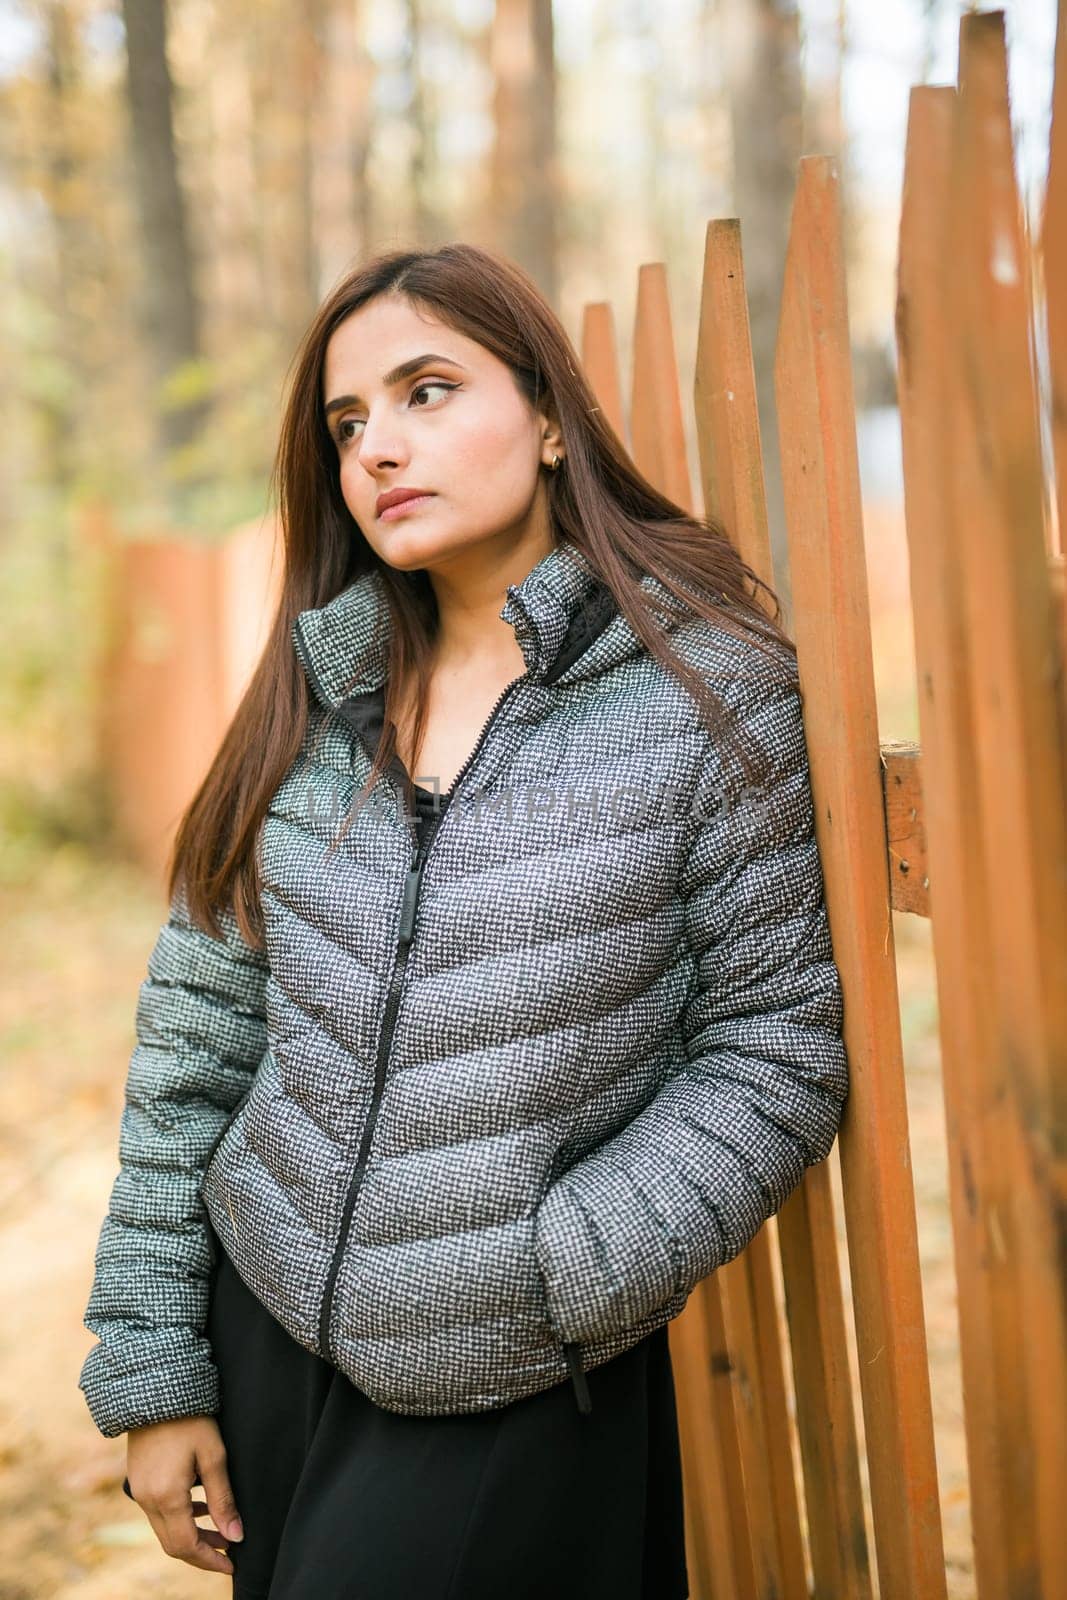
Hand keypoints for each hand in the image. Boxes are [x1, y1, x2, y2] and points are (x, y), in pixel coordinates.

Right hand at [124, 1415, 242, 1575]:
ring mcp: (139, 1492)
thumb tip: (236, 1536)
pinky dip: (179, 1519)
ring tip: (221, 1531)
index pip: (187, 1546)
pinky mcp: (138, 1482)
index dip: (210, 1559)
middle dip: (202, 1552)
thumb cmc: (189, 1419)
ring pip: (165, 1530)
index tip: (232, 1563)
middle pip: (173, 1544)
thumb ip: (223, 1499)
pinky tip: (199, 1508)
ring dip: (192, 1536)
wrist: (155, 1391)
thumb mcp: (213, 1456)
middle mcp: (147, 1500)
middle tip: (229, 1551)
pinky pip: (158, 1513)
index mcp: (166, 1497)